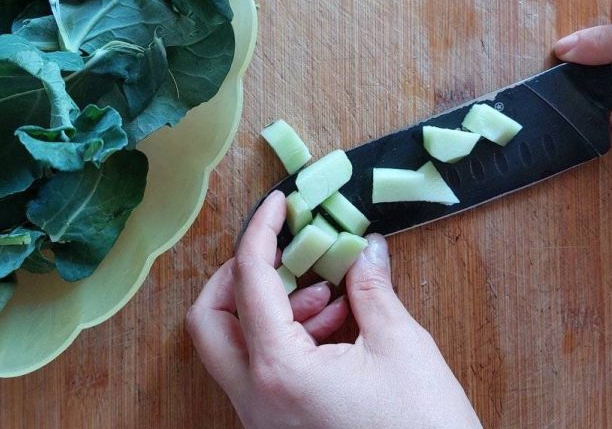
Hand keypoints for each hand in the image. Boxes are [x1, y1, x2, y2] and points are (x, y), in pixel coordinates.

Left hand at [186, 191, 481, 428]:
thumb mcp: (401, 348)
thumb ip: (372, 290)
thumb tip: (366, 249)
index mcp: (278, 371)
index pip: (248, 282)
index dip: (260, 232)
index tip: (277, 204)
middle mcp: (256, 399)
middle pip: (209, 321)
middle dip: (238, 277)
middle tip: (281, 253)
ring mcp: (263, 420)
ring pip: (233, 349)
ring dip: (268, 310)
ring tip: (326, 295)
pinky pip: (260, 374)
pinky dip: (283, 341)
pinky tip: (333, 327)